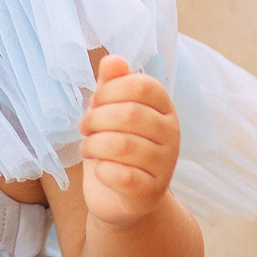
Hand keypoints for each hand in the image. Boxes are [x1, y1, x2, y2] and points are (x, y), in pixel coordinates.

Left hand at [78, 53, 180, 230]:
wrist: (119, 198)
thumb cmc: (113, 146)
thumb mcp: (109, 110)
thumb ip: (111, 83)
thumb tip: (113, 59)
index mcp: (164, 108)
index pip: (143, 85)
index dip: (110, 90)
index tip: (95, 102)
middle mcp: (172, 135)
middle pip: (131, 114)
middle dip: (97, 119)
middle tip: (84, 128)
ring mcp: (165, 166)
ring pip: (123, 146)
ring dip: (93, 145)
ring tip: (88, 148)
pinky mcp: (151, 193)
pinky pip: (122, 176)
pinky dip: (102, 170)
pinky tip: (100, 169)